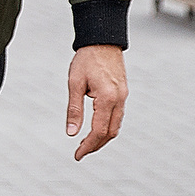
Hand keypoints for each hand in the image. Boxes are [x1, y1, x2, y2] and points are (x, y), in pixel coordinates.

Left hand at [66, 45, 126, 160]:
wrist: (102, 40)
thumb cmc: (87, 59)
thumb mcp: (74, 83)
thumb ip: (74, 110)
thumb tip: (71, 132)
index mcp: (107, 98)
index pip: (98, 131)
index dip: (88, 146)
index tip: (77, 155)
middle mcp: (119, 99)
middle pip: (110, 133)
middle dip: (95, 145)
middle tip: (80, 152)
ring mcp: (123, 96)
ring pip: (116, 126)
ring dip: (102, 137)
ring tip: (86, 143)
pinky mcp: (123, 93)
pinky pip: (117, 116)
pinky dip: (107, 126)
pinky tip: (96, 128)